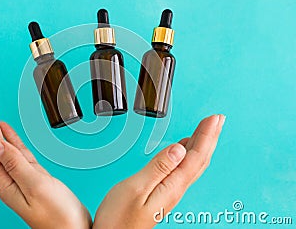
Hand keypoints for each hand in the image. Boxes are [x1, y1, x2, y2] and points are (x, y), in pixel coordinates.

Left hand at [0, 98, 91, 228]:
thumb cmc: (58, 216)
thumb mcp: (37, 187)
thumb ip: (15, 164)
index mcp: (4, 182)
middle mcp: (7, 178)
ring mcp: (18, 176)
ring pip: (0, 146)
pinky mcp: (31, 175)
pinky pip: (15, 151)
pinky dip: (8, 137)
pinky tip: (3, 129)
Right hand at [92, 114, 224, 228]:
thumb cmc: (119, 218)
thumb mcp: (136, 187)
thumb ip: (158, 167)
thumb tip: (179, 149)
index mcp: (171, 185)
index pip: (195, 156)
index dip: (206, 135)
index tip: (214, 118)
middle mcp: (174, 189)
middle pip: (199, 159)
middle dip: (210, 137)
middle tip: (218, 119)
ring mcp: (169, 192)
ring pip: (193, 164)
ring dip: (202, 144)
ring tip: (207, 130)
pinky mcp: (162, 193)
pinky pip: (183, 170)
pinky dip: (188, 154)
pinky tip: (185, 149)